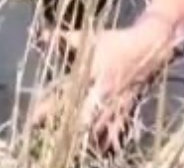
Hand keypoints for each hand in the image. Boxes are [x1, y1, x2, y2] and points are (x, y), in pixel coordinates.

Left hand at [34, 18, 177, 152]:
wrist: (149, 48)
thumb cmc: (115, 42)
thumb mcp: (88, 38)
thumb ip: (64, 38)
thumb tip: (42, 34)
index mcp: (91, 76)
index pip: (65, 95)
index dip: (48, 108)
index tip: (33, 119)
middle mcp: (103, 94)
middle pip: (82, 119)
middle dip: (66, 130)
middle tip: (51, 136)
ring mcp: (116, 104)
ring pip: (99, 131)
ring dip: (85, 139)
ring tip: (71, 144)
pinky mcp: (127, 110)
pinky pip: (117, 132)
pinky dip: (108, 142)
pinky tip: (99, 149)